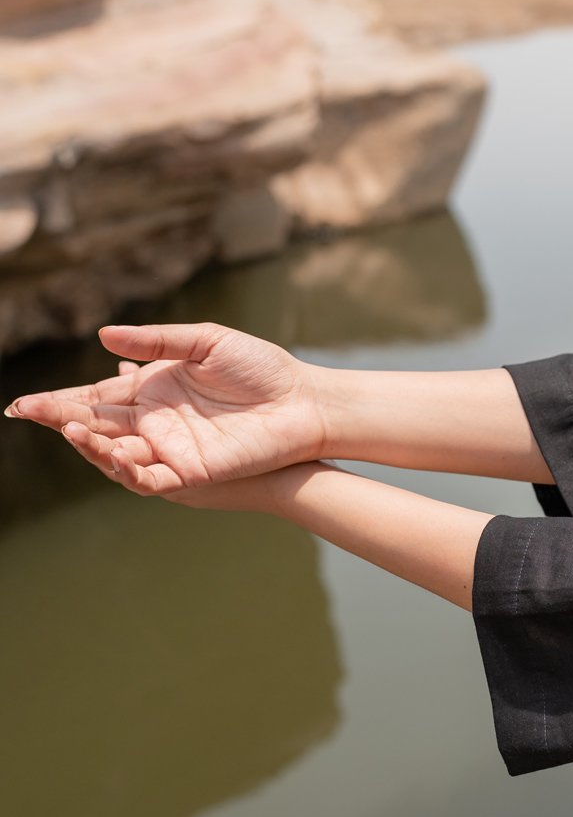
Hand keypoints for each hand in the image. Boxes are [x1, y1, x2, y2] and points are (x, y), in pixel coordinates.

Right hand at [6, 322, 326, 494]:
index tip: (25, 403)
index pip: (96, 396)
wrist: (301, 401)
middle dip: (60, 419)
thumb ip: (157, 341)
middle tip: (27, 411)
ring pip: (115, 454)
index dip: (60, 400)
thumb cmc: (261, 369)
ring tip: (70, 425)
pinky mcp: (192, 471)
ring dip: (89, 443)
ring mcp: (172, 448)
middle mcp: (156, 422)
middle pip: (96, 425)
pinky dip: (125, 468)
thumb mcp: (206, 342)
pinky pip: (149, 477)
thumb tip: (104, 339)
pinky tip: (111, 451)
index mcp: (154, 389)